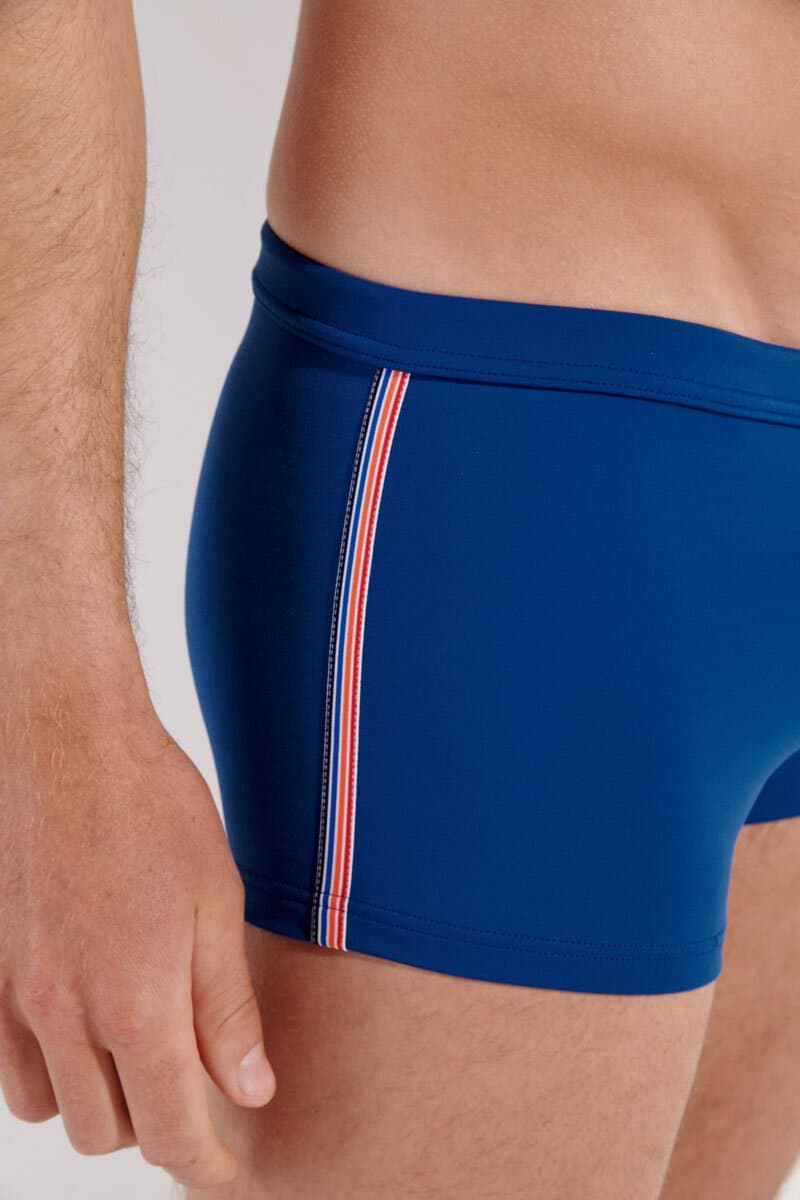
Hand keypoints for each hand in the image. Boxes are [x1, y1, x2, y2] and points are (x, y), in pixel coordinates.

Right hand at [0, 656, 274, 1188]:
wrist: (67, 740)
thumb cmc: (153, 807)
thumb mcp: (215, 901)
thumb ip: (226, 1007)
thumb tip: (249, 1090)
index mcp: (136, 1002)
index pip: (171, 1130)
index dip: (204, 1167)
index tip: (225, 1175)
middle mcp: (66, 1013)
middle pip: (108, 1133)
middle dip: (157, 1131)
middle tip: (193, 1094)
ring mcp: (17, 994)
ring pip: (52, 1108)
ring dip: (100, 1104)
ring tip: (139, 1057)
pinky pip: (10, 1063)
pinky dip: (49, 1072)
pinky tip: (85, 1028)